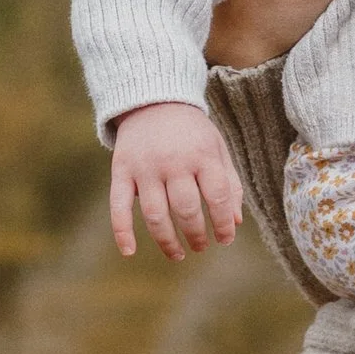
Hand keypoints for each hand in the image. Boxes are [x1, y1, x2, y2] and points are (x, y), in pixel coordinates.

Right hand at [110, 100, 244, 261]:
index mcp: (202, 155)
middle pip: (186, 210)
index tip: (225, 239)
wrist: (153, 99)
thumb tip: (236, 223)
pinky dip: (122, 232)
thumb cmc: (191, 132)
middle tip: (201, 246)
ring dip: (167, 241)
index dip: (223, 224)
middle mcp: (173, 162)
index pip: (217, 197)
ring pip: (155, 215)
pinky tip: (129, 252)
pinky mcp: (121, 170)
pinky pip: (118, 206)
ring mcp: (145, 167)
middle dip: (196, 235)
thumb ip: (229, 184)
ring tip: (178, 254)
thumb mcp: (217, 148)